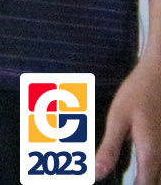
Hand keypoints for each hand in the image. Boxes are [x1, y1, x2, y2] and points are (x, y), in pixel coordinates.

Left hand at [100, 53, 160, 182]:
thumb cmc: (138, 94)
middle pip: (154, 183)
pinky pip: (158, 165)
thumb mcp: (118, 119)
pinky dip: (147, 171)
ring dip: (142, 178)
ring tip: (116, 172)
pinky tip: (128, 164)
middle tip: (111, 178)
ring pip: (157, 175)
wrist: (159, 75)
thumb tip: (96, 175)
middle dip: (137, 184)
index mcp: (151, 154)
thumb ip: (109, 149)